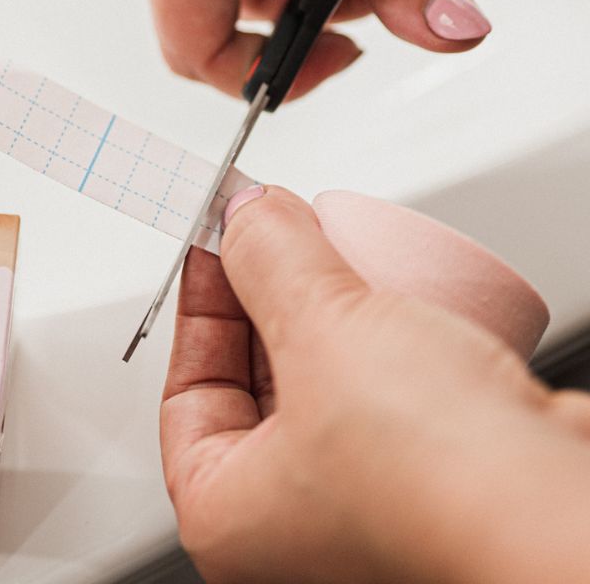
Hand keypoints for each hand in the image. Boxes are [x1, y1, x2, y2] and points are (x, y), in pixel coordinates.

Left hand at [162, 185, 589, 582]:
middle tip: (274, 229)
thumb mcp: (320, 331)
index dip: (200, 300)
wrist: (567, 521)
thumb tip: (244, 215)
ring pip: (324, 382)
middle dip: (265, 295)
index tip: (216, 239)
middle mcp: (291, 521)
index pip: (186, 388)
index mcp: (229, 514)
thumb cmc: (438, 482)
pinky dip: (380, 342)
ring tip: (331, 249)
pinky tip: (388, 296)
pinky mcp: (428, 476)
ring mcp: (364, 500)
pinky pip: (384, 395)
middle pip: (254, 378)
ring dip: (326, 311)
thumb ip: (269, 258)